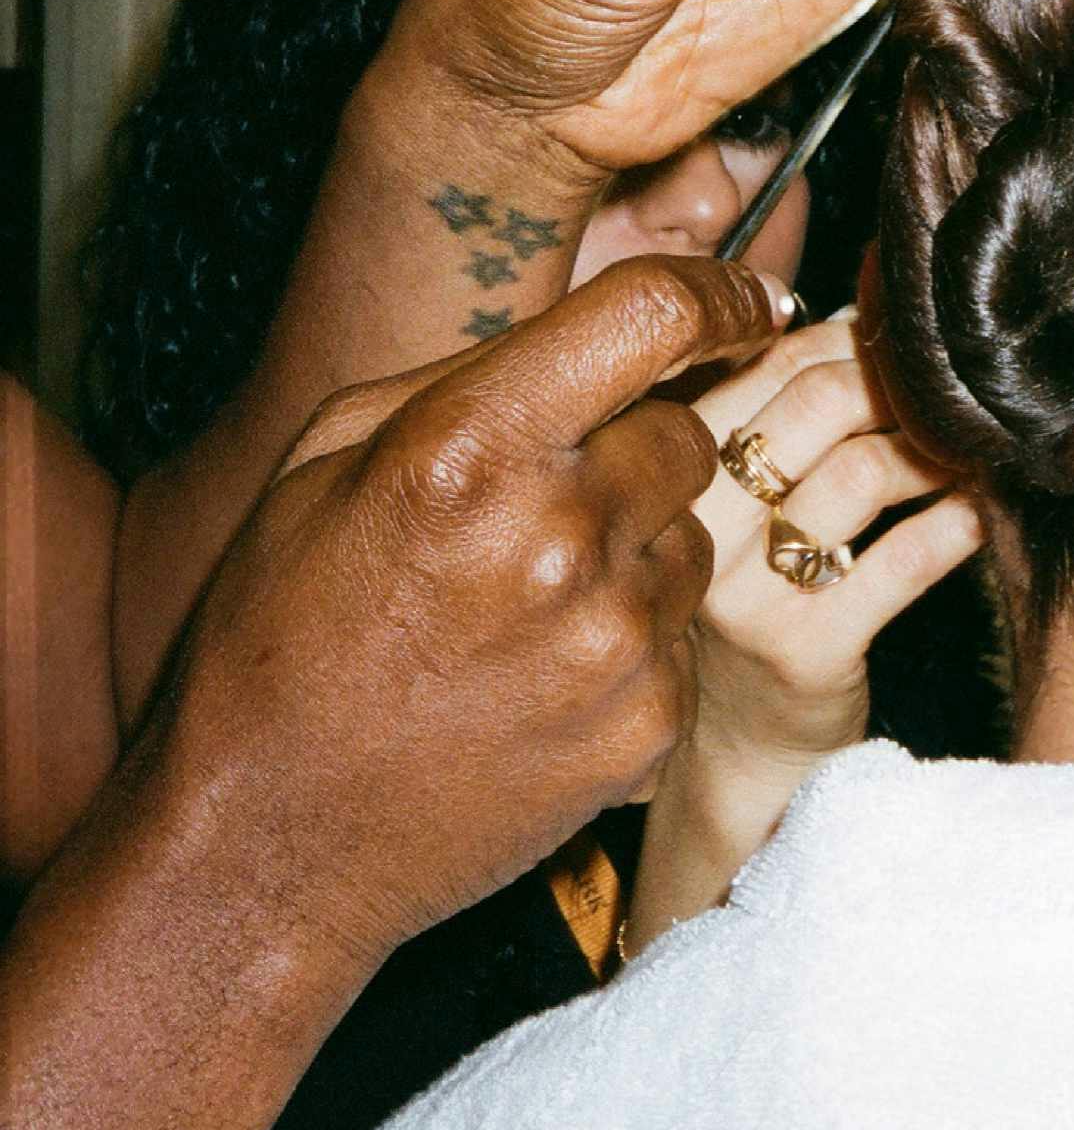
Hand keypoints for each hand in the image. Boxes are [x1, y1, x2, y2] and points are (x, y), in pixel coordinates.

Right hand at [152, 255, 783, 977]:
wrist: (270, 838)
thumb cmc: (282, 632)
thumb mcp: (327, 462)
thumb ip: (467, 379)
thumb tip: (602, 331)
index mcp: (471, 445)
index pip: (655, 316)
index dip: (720, 291)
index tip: (749, 299)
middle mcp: (558, 534)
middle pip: (689, 432)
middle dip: (637, 448)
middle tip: (553, 502)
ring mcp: (614, 638)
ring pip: (692, 539)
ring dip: (636, 550)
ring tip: (528, 605)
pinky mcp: (648, 726)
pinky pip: (684, 639)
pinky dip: (633, 645)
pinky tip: (541, 677)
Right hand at [626, 315, 981, 946]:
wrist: (737, 751)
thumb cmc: (750, 598)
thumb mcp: (732, 500)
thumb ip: (772, 411)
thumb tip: (861, 311)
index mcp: (667, 468)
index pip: (765, 361)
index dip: (851, 338)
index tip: (904, 343)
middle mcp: (691, 526)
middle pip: (815, 402)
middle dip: (901, 384)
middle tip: (952, 391)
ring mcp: (742, 594)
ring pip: (860, 473)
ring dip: (937, 449)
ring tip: (972, 448)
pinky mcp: (804, 651)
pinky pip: (901, 562)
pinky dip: (954, 524)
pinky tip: (976, 514)